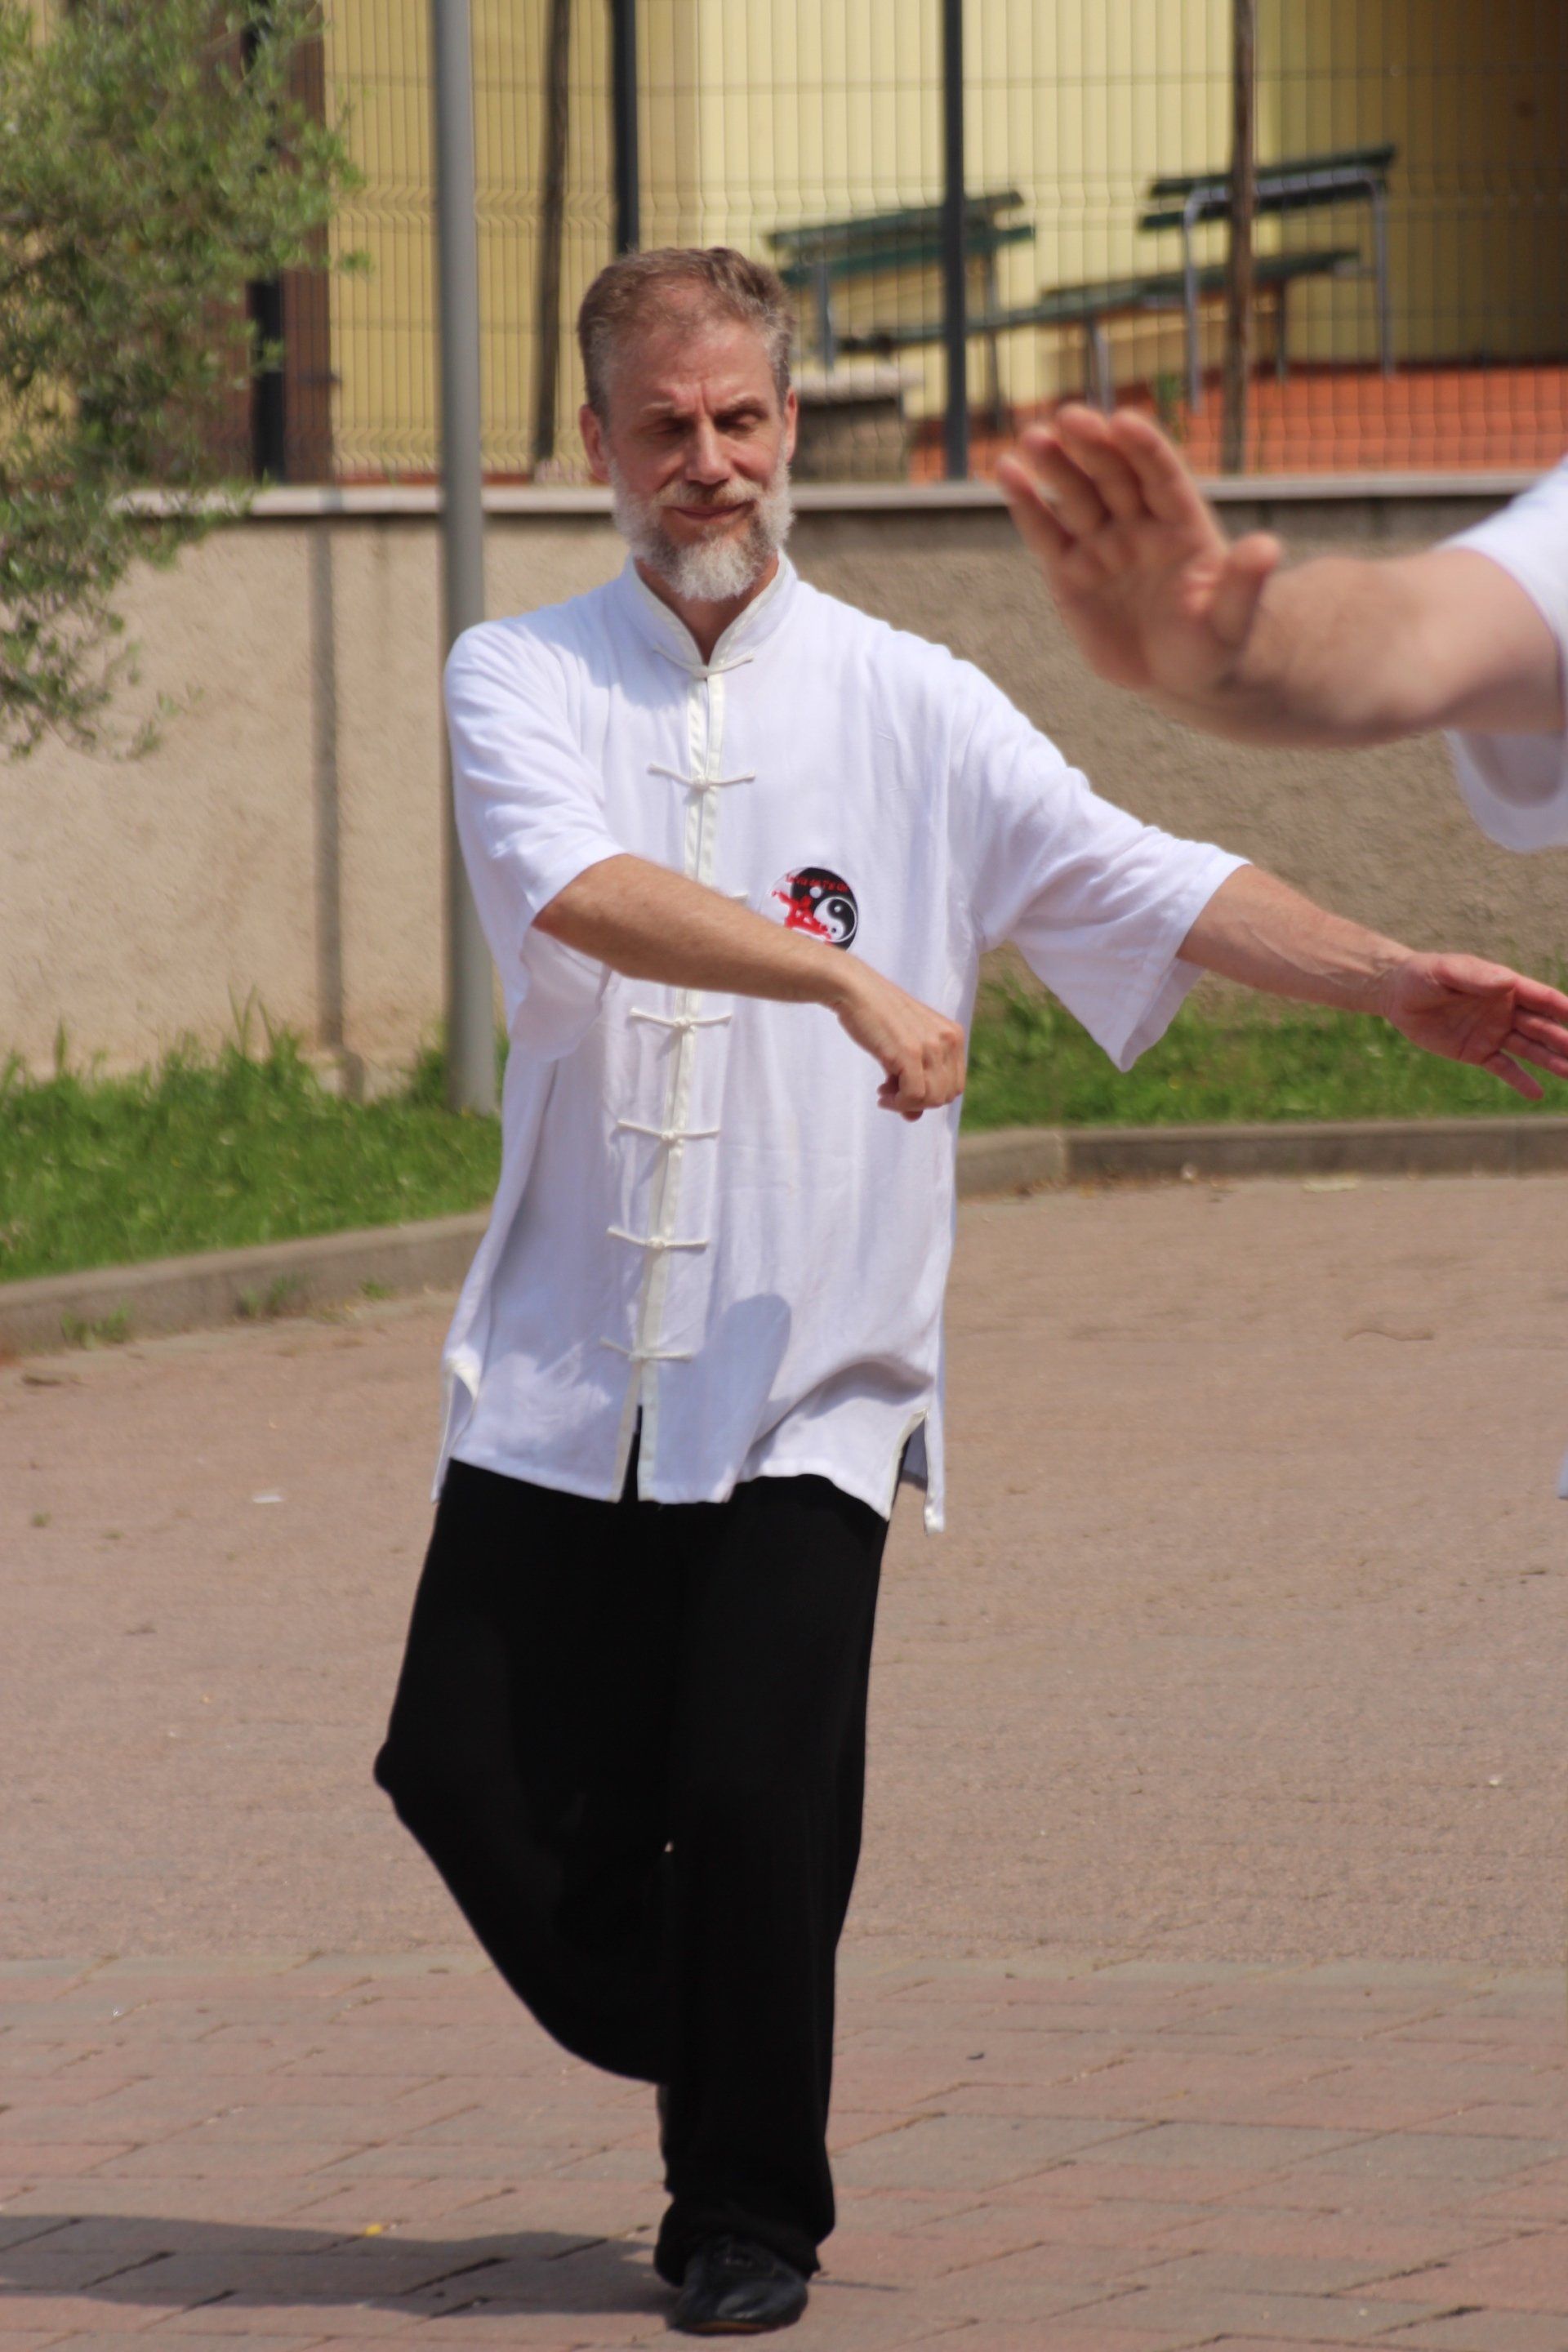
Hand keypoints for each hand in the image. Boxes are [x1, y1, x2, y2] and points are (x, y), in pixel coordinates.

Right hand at [832, 962, 966, 1119]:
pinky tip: (882, 1095)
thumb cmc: (877, 1017)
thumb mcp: (905, 1047)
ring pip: (932, 1099)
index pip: (955, 1085)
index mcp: (953, 1035)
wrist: (856, 990)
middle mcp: (948, 1040)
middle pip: (946, 1095)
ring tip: (885, 1093)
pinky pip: (914, 1096)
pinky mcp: (910, 1052)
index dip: (931, 1095)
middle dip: (920, 1102)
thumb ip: (915, 1079)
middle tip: (892, 1093)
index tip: (905, 1090)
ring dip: (907, 1104)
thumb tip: (914, 1117)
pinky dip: (898, 1103)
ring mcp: (931, 1046)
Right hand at [998, 404, 1281, 708]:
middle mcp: (1139, 523)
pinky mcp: (1068, 572)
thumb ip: (1245, 584)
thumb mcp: (1233, 620)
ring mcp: (1102, 544)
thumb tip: (1268, 548)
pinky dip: (1026, 504)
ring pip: (1075, 496)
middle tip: (1069, 417)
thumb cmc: (1213, 643)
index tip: (1124, 420)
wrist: (1178, 676)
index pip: (1162, 477)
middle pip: (1114, 476)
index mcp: (1183, 524)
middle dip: (1092, 446)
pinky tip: (1007, 472)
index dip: (1145, 449)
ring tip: (1032, 438)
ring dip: (1054, 465)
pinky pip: (1045, 533)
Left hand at [1377, 955, 1567, 1099]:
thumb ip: (1475, 978)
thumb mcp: (1446, 971)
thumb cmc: (1424, 975)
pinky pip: (1503, 1068)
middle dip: (1563, 1039)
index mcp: (1504, 987)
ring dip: (1551, 1061)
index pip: (1541, 998)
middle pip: (1542, 1027)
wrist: (1398, 995)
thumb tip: (1508, 982)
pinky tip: (1537, 1094)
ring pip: (1529, 1049)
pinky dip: (1520, 1081)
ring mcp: (1493, 1033)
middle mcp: (1505, 1011)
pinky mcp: (1477, 1052)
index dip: (1563, 1007)